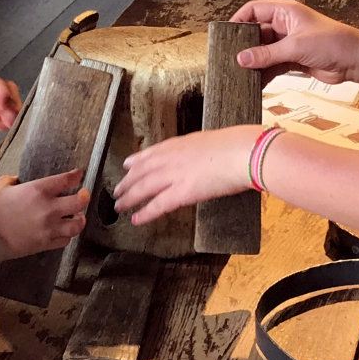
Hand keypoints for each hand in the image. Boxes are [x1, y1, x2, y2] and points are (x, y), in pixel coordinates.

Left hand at [0, 77, 21, 137]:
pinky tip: (1, 128)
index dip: (4, 94)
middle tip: (8, 120)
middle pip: (9, 90)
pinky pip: (6, 113)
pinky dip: (8, 120)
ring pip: (11, 101)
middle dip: (13, 104)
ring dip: (13, 113)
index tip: (2, 109)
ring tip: (5, 126)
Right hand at [0, 169, 87, 260]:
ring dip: (80, 219)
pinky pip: (65, 240)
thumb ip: (14, 180)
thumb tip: (20, 181)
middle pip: (79, 203)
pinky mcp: (45, 244)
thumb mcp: (0, 186)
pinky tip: (64, 231)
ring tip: (78, 216)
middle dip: (84, 197)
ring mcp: (48, 228)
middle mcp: (48, 209)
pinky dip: (68, 235)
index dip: (76, 176)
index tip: (79, 174)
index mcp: (37, 190)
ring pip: (77, 225)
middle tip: (83, 195)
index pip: (66, 180)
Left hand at [114, 125, 258, 225]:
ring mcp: (174, 175)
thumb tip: (199, 155)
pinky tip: (135, 219)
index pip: (151, 153)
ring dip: (128, 198)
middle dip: (127, 182)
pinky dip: (144, 213)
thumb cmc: (235, 145)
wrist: (242, 152)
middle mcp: (170, 158)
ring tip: (118, 206)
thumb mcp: (210, 141)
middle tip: (116, 190)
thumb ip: (198, 149)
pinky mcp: (181, 193)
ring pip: (143, 188)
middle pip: (141, 172)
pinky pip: (158, 205)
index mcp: (178, 144)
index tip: (127, 165)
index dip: (136, 161)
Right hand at [230, 0, 358, 83]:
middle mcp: (285, 25)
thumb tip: (241, 58)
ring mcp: (289, 43)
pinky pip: (272, 64)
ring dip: (254, 61)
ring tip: (238, 73)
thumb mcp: (295, 47)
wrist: (355, 61)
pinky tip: (254, 82)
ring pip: (263, 51)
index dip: (239, 20)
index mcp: (285, 12)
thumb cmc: (332, 43)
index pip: (254, 10)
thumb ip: (267, 54)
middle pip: (256, 32)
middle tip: (229, 58)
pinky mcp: (293, 59)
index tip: (226, 34)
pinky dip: (264, 72)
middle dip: (244, 45)